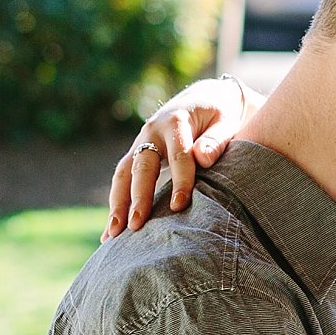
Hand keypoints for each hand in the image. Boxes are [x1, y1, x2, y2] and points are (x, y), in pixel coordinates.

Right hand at [107, 78, 261, 237]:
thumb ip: (217, 139)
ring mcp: (140, 143)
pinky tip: (110, 233)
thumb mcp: (225, 121)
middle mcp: (152, 131)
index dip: (180, 181)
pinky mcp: (136, 156)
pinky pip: (122, 181)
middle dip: (138, 196)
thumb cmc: (220, 115)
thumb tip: (204, 159)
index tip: (179, 206)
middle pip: (142, 165)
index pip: (179, 155)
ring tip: (113, 235)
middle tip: (136, 224)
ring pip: (124, 174)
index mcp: (176, 121)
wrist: (203, 99)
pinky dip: (116, 206)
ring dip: (118, 204)